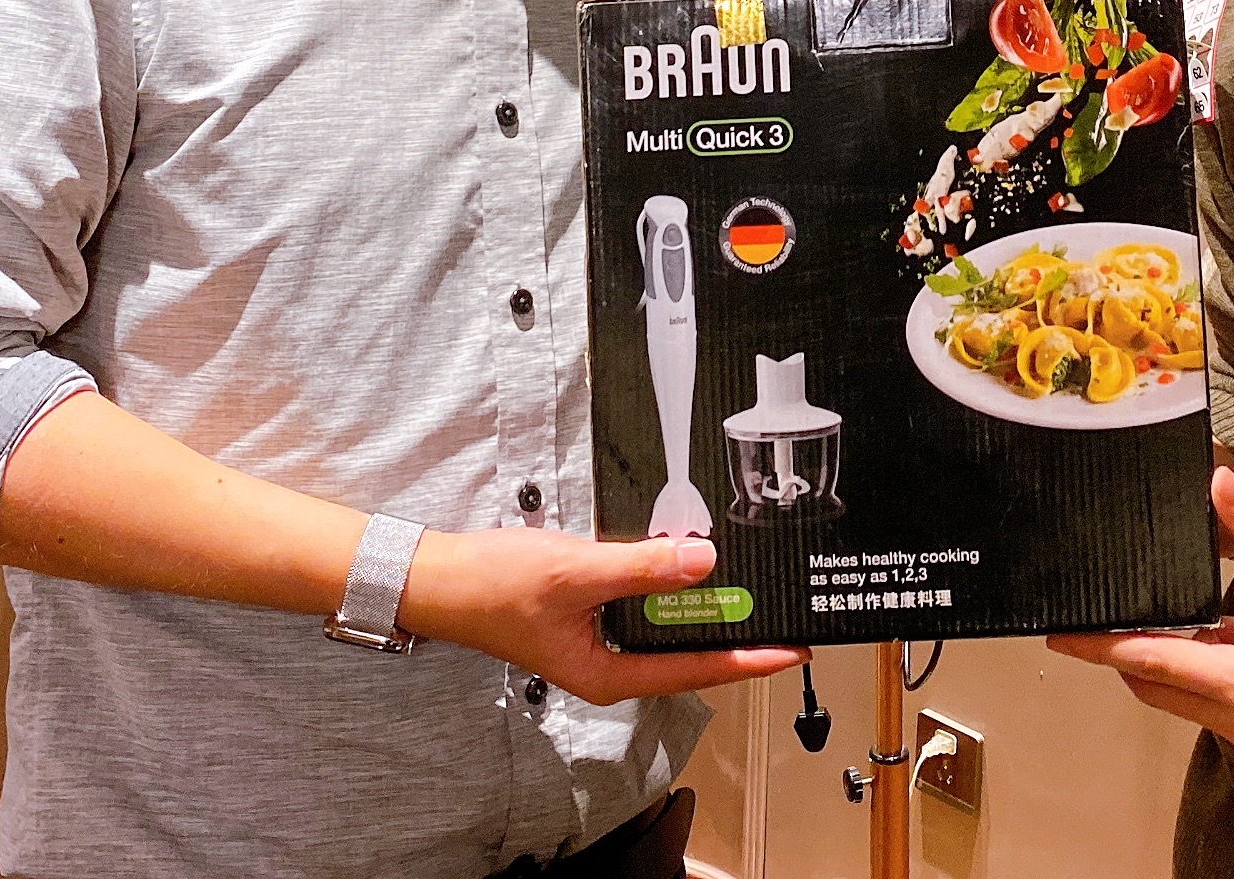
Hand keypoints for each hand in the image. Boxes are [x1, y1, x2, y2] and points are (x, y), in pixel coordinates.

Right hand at [399, 528, 805, 705]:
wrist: (440, 577)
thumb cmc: (493, 587)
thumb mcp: (575, 572)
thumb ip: (641, 568)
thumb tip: (702, 563)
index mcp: (610, 675)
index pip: (697, 670)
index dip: (750, 658)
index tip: (794, 649)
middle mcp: (612, 665)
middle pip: (688, 650)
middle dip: (734, 628)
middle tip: (784, 605)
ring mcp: (602, 641)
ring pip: (668, 625)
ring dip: (702, 601)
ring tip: (751, 582)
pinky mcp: (593, 614)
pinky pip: (645, 603)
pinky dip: (668, 583)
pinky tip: (687, 559)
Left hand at [1049, 469, 1233, 767]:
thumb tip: (1217, 484)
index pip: (1152, 663)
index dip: (1102, 646)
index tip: (1061, 637)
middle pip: (1159, 691)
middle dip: (1127, 656)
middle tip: (1099, 620)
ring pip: (1189, 704)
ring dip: (1174, 665)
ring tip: (1167, 617)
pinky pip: (1222, 714)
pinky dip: (1210, 680)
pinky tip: (1224, 639)